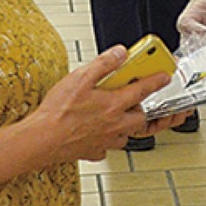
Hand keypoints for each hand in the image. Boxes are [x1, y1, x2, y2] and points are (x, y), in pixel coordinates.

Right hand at [23, 45, 189, 162]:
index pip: (143, 90)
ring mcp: (106, 141)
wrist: (41, 140)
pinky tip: (97, 133)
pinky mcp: (93, 151)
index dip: (156, 80)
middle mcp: (115, 124)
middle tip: (132, 98)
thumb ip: (104, 64)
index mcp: (114, 104)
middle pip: (139, 116)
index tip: (164, 76)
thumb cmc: (58, 112)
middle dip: (140, 107)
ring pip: (126, 134)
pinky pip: (107, 147)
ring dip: (125, 124)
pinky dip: (107, 140)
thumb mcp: (81, 78)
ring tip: (115, 115)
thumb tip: (120, 53)